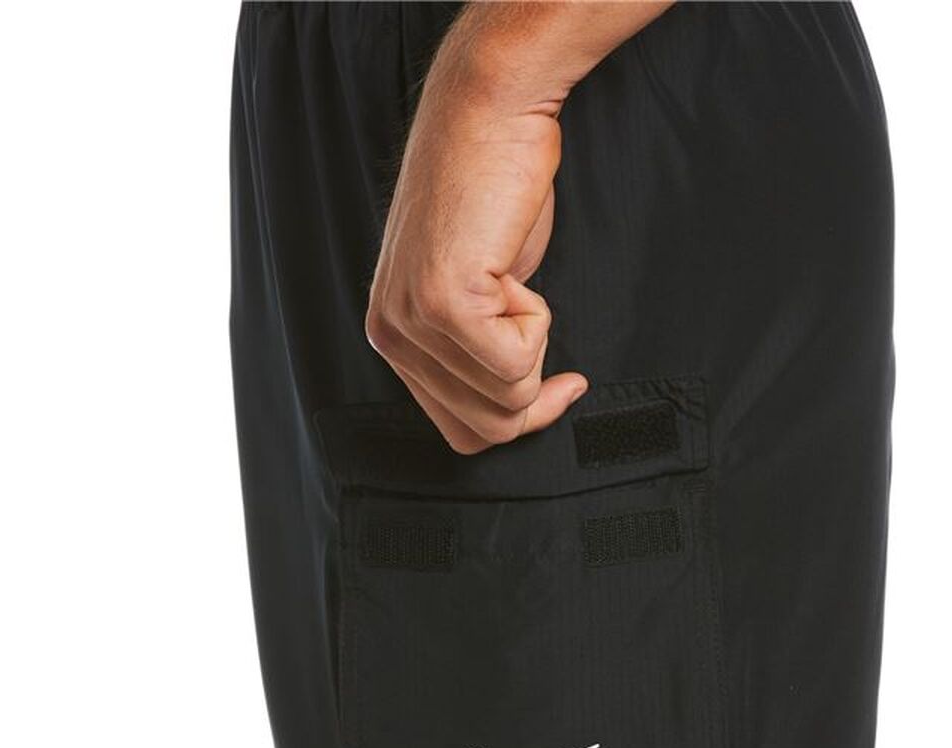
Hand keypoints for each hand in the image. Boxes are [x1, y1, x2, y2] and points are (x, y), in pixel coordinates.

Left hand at [364, 46, 587, 454]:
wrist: (491, 112)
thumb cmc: (495, 191)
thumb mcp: (478, 290)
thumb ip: (475, 350)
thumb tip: (516, 404)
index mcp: (393, 339)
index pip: (460, 431)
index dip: (520, 421)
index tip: (560, 389)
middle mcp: (391, 337)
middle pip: (485, 429)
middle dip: (534, 393)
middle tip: (540, 325)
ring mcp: (414, 322)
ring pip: (506, 398)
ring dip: (536, 345)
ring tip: (514, 281)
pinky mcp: (444, 302)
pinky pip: (516, 361)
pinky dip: (538, 322)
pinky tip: (515, 272)